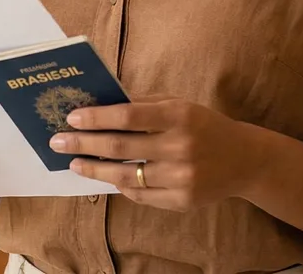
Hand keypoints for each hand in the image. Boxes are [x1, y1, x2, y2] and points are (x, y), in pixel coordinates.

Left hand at [49, 96, 260, 211]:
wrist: (244, 159)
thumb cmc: (202, 124)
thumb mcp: (177, 104)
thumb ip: (141, 103)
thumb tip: (97, 102)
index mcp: (178, 115)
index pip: (127, 116)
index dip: (95, 117)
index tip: (70, 117)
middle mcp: (180, 146)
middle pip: (120, 146)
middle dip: (83, 143)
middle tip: (58, 142)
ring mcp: (182, 177)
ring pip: (125, 175)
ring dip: (94, 169)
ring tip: (74, 163)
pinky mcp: (183, 201)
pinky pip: (140, 195)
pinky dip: (119, 186)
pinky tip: (105, 177)